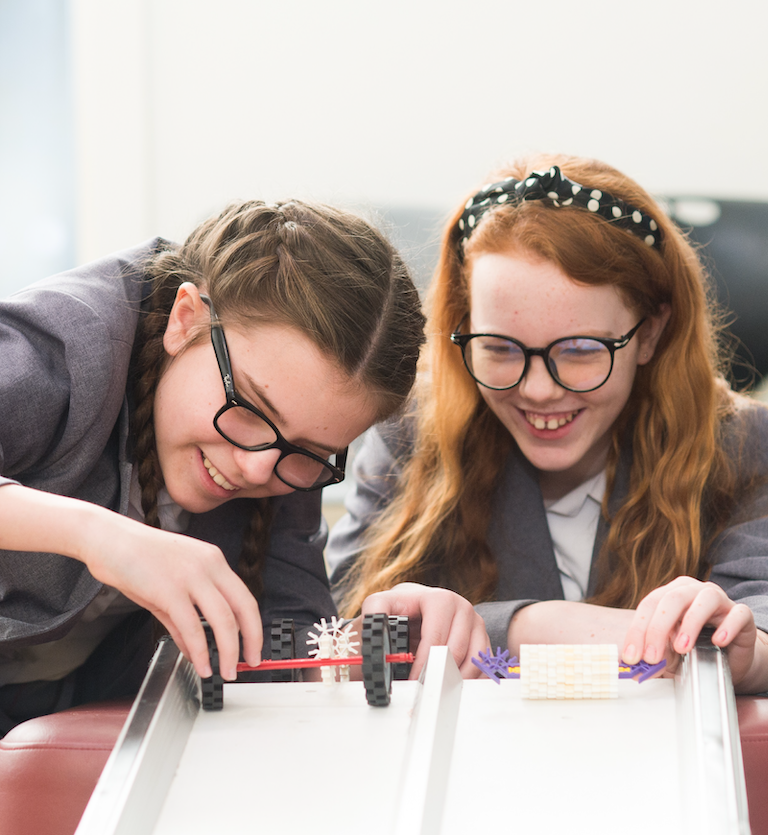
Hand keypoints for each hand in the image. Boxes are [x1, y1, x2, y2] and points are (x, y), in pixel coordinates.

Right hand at [83, 510, 261, 680]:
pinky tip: (201, 665)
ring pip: (223, 620)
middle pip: (243, 608)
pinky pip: (192, 627)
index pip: (245, 597)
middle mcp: (209, 566)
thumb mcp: (169, 587)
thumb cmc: (136, 560)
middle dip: (251, 641)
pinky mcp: (169, 590)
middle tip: (250, 663)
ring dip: (229, 652)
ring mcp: (190, 576)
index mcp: (214, 561)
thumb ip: (185, 620)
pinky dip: (200, 651)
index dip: (254, 627)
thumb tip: (196, 651)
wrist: (107, 539)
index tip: (254, 648)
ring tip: (226, 671)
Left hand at [360, 582, 489, 678]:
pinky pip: (483, 666)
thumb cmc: (397, 610)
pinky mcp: (482, 638)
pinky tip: (450, 687)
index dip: (422, 663)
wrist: (414, 608)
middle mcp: (461, 606)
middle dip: (437, 675)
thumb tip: (373, 637)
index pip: (436, 638)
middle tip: (422, 693)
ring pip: (473, 661)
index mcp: (439, 598)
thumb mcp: (380, 606)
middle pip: (456, 651)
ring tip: (434, 691)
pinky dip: (468, 680)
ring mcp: (475, 622)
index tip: (410, 682)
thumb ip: (374, 616)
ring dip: (454, 681)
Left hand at [622, 576, 763, 689]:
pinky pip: (737, 614)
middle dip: (657, 629)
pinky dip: (727, 627)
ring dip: (689, 624)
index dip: (637, 630)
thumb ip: (656, 656)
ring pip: (704, 600)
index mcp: (670, 593)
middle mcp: (693, 591)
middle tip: (652, 657)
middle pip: (672, 599)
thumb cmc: (696, 649)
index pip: (649, 605)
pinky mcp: (742, 614)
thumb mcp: (670, 653)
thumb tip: (637, 668)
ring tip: (681, 648)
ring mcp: (719, 599)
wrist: (731, 656)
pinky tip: (718, 641)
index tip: (632, 656)